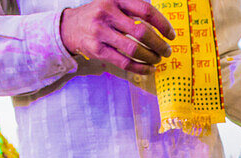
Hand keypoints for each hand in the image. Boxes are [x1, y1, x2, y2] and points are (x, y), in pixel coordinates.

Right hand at [60, 0, 174, 73]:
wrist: (69, 26)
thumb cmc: (99, 16)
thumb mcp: (113, 4)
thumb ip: (133, 11)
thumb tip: (162, 28)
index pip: (145, 10)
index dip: (162, 24)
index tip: (171, 35)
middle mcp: (107, 13)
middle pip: (142, 31)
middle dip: (159, 44)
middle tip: (166, 51)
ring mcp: (100, 32)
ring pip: (134, 49)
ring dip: (151, 57)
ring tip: (158, 59)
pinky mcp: (97, 49)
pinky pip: (124, 62)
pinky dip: (140, 68)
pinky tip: (149, 69)